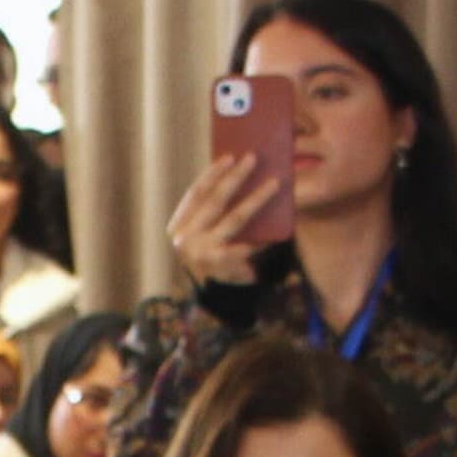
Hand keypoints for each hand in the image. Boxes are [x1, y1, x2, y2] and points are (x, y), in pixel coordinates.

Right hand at [166, 153, 285, 289]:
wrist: (210, 299)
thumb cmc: (208, 259)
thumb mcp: (201, 235)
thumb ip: (209, 213)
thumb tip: (236, 176)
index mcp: (178, 227)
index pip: (195, 193)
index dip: (212, 174)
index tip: (230, 157)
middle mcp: (187, 238)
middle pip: (215, 200)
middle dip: (235, 177)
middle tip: (253, 159)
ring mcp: (204, 252)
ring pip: (236, 218)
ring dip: (256, 198)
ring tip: (274, 183)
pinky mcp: (224, 265)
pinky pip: (249, 243)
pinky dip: (264, 234)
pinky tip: (279, 224)